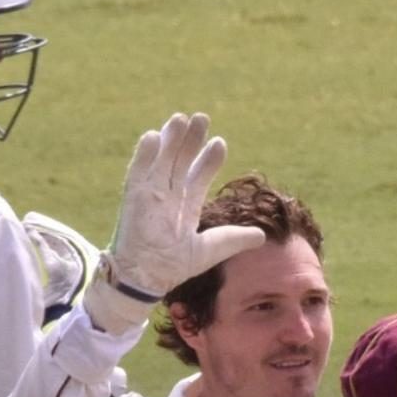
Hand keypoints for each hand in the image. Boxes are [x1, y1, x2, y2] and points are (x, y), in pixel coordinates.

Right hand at [88, 112, 266, 330]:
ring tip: (181, 118)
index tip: (219, 142)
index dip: (209, 160)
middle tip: (202, 118)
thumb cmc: (175, 266)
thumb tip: (263, 236)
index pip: (198, 176)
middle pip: (180, 161)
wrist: (148, 277)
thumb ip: (235, 239)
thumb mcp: (212, 250)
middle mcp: (168, 196)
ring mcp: (150, 194)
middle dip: (191, 141)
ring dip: (170, 139)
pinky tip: (153, 136)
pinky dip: (144, 155)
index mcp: (185, 206)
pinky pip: (137, 171)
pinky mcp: (134, 198)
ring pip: (161, 160)